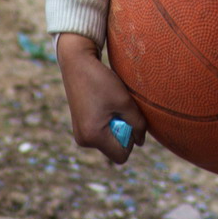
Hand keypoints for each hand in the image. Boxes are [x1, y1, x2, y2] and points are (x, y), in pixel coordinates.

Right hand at [57, 33, 146, 162]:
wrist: (77, 64)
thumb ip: (137, 123)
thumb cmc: (102, 81)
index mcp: (93, 136)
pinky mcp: (80, 126)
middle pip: (114, 148)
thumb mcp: (125, 101)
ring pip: (108, 140)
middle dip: (122, 131)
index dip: (131, 139)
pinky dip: (107, 121)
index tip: (128, 118)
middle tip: (118, 108)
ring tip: (110, 104)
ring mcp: (80, 134)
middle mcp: (83, 140)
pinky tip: (103, 104)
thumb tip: (140, 142)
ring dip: (115, 125)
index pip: (121, 155)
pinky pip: (100, 132)